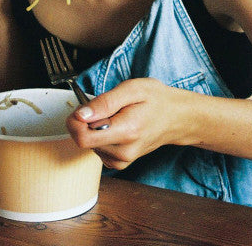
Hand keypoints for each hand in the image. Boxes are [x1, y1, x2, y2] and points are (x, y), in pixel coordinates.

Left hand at [66, 78, 187, 169]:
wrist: (176, 117)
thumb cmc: (157, 100)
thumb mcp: (133, 89)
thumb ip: (105, 102)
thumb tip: (81, 115)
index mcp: (126, 131)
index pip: (84, 138)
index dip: (75, 122)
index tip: (82, 108)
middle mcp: (124, 151)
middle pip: (84, 141)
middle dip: (86, 122)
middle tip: (104, 106)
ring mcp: (123, 160)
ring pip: (90, 145)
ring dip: (95, 129)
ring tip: (115, 115)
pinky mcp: (120, 162)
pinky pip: (98, 150)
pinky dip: (101, 136)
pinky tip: (115, 126)